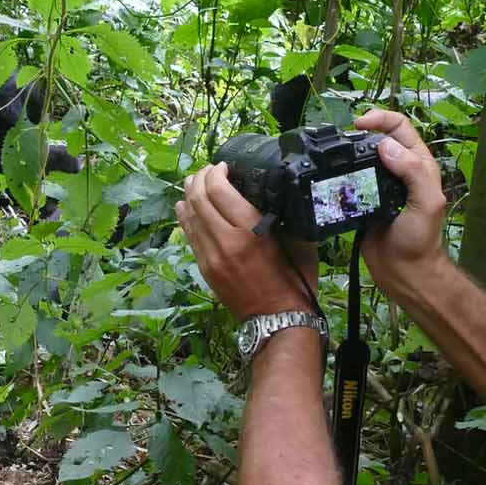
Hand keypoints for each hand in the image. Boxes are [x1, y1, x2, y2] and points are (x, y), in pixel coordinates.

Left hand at [176, 163, 319, 317]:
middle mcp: (226, 241)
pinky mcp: (204, 268)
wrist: (278, 318)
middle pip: (199, 198)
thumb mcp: (299, 241)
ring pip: (189, 215)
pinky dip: (186, 215)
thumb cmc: (295, 279)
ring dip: (189, 194)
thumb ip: (284, 215)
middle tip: (208, 170)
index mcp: (252, 232)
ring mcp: (211, 256)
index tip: (224, 166)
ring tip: (194, 181)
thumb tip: (273, 191)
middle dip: (200, 178)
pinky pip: (189, 234)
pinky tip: (186, 205)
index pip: (220, 190)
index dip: (217, 172)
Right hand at [351, 109, 450, 296]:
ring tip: (333, 158)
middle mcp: (398, 170)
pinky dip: (338, 176)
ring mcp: (379, 185)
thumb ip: (412, 172)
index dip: (380, 119)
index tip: (358, 125)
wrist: (403, 271)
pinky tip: (330, 178)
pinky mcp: (362, 200)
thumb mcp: (426, 203)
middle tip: (341, 142)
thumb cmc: (421, 239)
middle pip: (377, 139)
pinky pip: (349, 181)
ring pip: (360, 159)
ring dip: (347, 155)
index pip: (400, 128)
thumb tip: (384, 145)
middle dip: (359, 134)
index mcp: (418, 164)